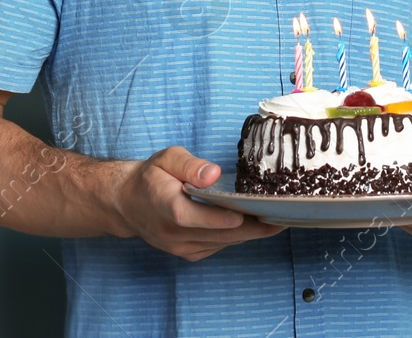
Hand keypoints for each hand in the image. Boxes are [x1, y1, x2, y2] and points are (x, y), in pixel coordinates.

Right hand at [115, 146, 282, 260]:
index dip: (225, 218)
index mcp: (167, 207)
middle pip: (219, 235)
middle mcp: (173, 233)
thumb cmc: (151, 177)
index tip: (252, 212)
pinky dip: (237, 237)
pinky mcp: (188, 253)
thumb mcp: (166, 159)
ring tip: (278, 219)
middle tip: (284, 216)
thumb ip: (189, 165)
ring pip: (223, 244)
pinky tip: (256, 226)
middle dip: (254, 227)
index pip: (197, 218)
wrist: (127, 204)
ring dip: (251, 234)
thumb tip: (213, 174)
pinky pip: (218, 247)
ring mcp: (180, 247)